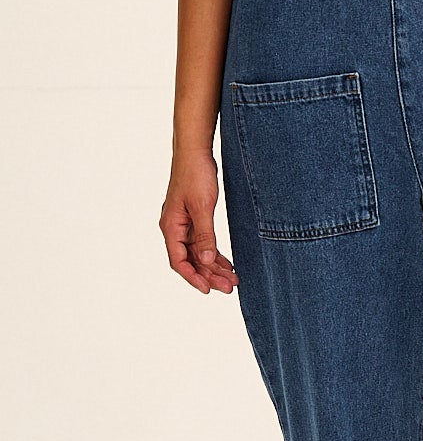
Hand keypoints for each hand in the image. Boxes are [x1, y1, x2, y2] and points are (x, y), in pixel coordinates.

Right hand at [161, 146, 238, 293]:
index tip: (209, 290)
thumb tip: (207, 260)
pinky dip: (215, 253)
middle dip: (209, 275)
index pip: (179, 261)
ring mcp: (184, 224)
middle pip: (190, 260)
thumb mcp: (202, 207)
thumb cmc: (195, 174)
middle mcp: (175, 228)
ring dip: (214, 267)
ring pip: (198, 253)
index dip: (193, 277)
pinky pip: (203, 242)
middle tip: (230, 287)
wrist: (195, 151)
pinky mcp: (194, 218)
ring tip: (233, 279)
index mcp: (171, 227)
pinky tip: (227, 263)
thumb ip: (205, 235)